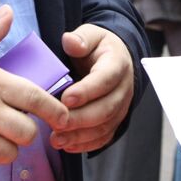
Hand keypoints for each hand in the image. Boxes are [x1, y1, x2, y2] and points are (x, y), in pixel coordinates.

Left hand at [49, 24, 134, 152]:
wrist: (116, 58)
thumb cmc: (98, 47)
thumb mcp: (91, 34)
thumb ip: (81, 38)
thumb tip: (70, 41)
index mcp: (117, 64)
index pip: (105, 79)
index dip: (87, 91)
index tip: (66, 98)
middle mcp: (124, 88)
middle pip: (106, 108)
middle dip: (80, 119)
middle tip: (57, 123)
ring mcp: (121, 107)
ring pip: (105, 126)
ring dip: (81, 136)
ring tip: (56, 139)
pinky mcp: (115, 120)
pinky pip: (104, 136)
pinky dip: (87, 144)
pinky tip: (67, 146)